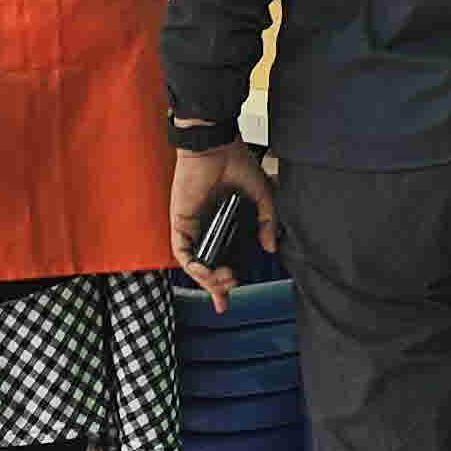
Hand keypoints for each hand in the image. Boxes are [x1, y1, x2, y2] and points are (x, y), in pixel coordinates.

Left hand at [170, 140, 276, 309]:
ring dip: (207, 279)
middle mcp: (207, 230)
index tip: (228, 303)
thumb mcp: (261, 196)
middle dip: (217, 287)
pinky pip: (182, 252)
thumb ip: (267, 222)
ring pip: (194, 265)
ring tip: (224, 281)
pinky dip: (192, 266)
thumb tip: (270, 247)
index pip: (222, 262)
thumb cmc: (236, 164)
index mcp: (225, 226)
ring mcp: (193, 228)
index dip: (223, 286)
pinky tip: (205, 272)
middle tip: (232, 288)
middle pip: (206, 270)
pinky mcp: (180, 222)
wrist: (217, 146)